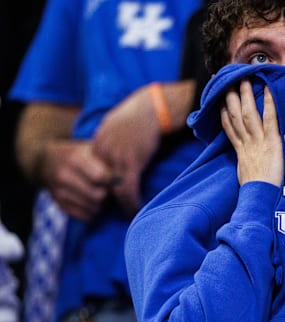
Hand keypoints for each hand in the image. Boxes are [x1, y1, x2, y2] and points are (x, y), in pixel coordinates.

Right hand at [40, 140, 114, 221]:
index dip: (115, 181)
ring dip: (103, 206)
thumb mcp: (91, 149)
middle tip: (114, 191)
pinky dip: (94, 213)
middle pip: (99, 196)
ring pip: (93, 209)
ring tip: (106, 196)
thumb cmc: (79, 154)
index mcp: (76, 159)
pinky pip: (84, 217)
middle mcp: (65, 176)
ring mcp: (60, 191)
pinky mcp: (59, 204)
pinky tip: (95, 203)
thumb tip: (129, 175)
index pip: (102, 177)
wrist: (46, 161)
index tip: (122, 180)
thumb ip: (108, 160)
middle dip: (110, 195)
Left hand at [92, 85, 161, 215]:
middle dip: (108, 199)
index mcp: (97, 143)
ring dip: (122, 205)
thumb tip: (110, 154)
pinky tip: (136, 209)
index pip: (93, 172)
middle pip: (100, 182)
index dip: (103, 186)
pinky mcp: (132, 162)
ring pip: (114, 190)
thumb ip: (109, 140)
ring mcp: (116, 157)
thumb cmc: (140, 115)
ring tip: (128, 214)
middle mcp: (102, 151)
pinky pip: (128, 189)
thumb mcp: (115, 125)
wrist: (153, 107)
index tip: (109, 197)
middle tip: (116, 210)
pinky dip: (131, 202)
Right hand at [221, 80, 282, 186]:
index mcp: (240, 152)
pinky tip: (268, 91)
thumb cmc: (257, 193)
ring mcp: (257, 142)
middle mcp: (246, 144)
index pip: (229, 127)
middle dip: (229, 98)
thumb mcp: (246, 178)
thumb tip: (245, 164)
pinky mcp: (271, 143)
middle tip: (225, 81)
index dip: (222, 112)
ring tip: (243, 79)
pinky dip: (268, 104)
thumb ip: (246, 166)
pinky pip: (269, 120)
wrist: (261, 200)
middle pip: (234, 116)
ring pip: (248, 114)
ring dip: (245, 95)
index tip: (217, 99)